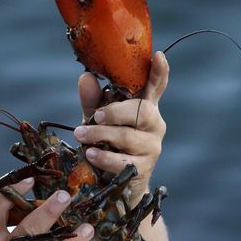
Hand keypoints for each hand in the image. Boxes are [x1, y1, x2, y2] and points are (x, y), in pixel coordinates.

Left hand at [74, 51, 169, 203]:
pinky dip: (104, 157)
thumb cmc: (107, 144)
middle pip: (142, 111)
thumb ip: (92, 100)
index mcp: (144, 107)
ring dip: (101, 135)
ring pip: (129, 136)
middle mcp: (153, 125)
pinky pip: (123, 161)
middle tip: (95, 115)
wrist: (113, 183)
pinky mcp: (143, 169)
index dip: (159, 72)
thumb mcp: (97, 120)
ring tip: (81, 135)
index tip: (158, 56)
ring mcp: (151, 147)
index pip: (156, 87)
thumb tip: (86, 77)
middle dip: (116, 112)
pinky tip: (90, 154)